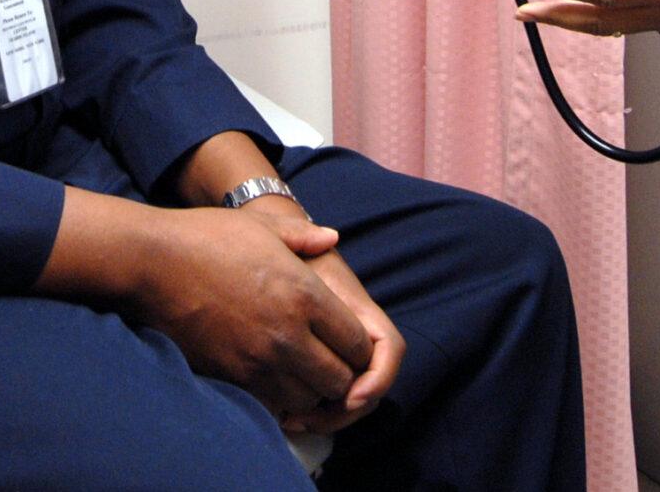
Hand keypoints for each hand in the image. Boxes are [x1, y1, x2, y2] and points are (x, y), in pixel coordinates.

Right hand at [127, 205, 372, 420]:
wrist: (153, 263)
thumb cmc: (208, 237)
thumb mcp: (262, 226)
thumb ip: (304, 235)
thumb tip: (332, 238)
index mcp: (305, 294)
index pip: (358, 343)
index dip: (359, 346)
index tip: (344, 340)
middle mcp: (289, 334)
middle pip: (339, 379)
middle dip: (340, 373)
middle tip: (325, 360)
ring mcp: (259, 361)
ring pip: (308, 399)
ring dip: (310, 390)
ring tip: (299, 371)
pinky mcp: (232, 377)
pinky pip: (273, 406)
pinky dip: (279, 399)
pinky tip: (270, 377)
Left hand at [287, 240, 403, 434]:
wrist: (271, 253)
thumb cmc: (279, 247)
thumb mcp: (288, 241)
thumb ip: (304, 237)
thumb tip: (327, 236)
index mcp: (357, 311)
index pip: (389, 349)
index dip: (378, 377)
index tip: (351, 396)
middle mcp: (356, 337)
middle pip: (371, 387)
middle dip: (346, 412)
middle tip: (308, 421)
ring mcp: (340, 355)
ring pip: (350, 401)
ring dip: (328, 418)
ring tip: (290, 422)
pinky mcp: (319, 368)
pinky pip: (328, 400)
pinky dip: (313, 414)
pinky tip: (282, 416)